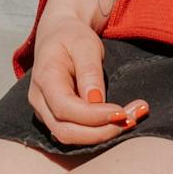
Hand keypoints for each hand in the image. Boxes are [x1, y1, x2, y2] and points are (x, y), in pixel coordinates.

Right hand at [27, 0, 135, 147]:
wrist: (58, 35)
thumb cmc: (72, 37)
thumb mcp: (85, 44)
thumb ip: (89, 71)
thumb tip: (96, 101)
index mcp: (44, 78)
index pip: (65, 108)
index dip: (93, 116)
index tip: (121, 112)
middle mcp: (39, 100)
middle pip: (66, 131)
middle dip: (102, 131)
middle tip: (133, 118)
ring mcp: (45, 112)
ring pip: (70, 137)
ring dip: (103, 134)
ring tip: (133, 119)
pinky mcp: (56, 119)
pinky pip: (76, 134)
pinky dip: (99, 132)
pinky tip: (121, 122)